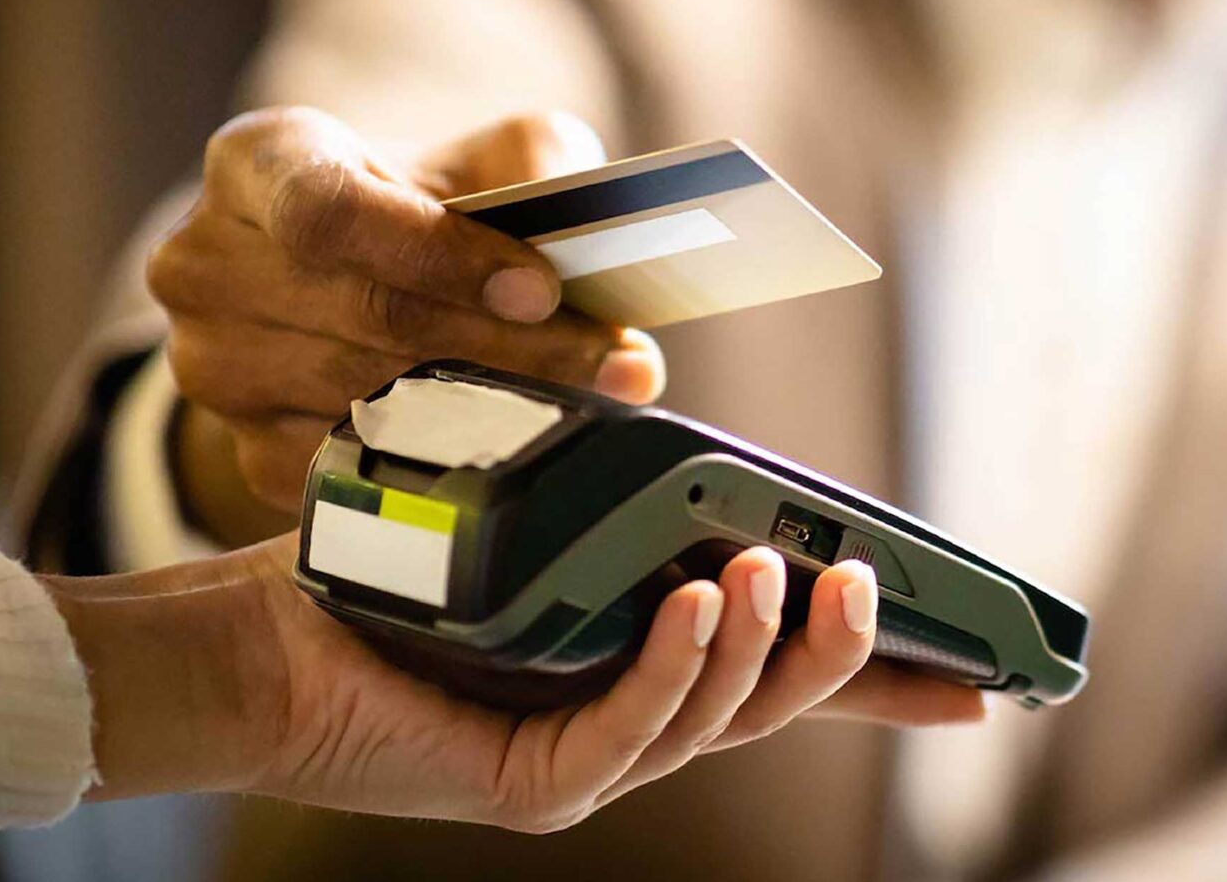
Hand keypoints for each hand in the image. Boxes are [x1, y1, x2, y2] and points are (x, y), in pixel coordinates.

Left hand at [41, 535, 985, 831]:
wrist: (247, 640)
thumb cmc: (376, 570)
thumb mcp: (528, 522)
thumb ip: (615, 510)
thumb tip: (695, 443)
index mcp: (632, 671)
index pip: (779, 681)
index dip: (878, 679)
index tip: (979, 672)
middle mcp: (620, 727)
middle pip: (774, 708)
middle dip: (849, 658)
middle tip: (880, 585)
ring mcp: (578, 766)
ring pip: (716, 721)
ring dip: (766, 646)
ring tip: (795, 572)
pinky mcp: (526, 782)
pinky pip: (629, 729)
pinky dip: (678, 667)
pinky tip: (702, 602)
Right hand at [150, 107, 664, 542]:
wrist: (341, 283)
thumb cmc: (417, 209)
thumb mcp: (477, 157)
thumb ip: (535, 161)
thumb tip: (585, 215)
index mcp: (253, 163)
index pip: (327, 212)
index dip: (439, 256)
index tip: (541, 288)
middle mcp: (204, 262)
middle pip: (363, 316)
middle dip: (502, 343)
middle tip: (608, 360)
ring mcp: (212, 365)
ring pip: (362, 399)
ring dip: (488, 407)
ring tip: (582, 399)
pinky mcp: (243, 447)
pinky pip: (350, 467)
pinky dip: (440, 461)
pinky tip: (510, 443)